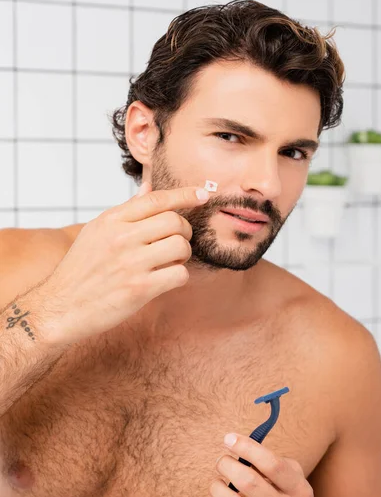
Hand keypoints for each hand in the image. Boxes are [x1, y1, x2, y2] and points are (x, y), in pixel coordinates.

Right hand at [33, 181, 209, 344]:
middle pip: (175, 222)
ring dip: (182, 256)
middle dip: (184, 232)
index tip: (203, 194)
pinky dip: (178, 277)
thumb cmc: (80, 271)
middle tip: (176, 243)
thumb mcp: (95, 232)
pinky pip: (179, 274)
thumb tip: (147, 189)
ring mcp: (131, 263)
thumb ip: (125, 212)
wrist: (60, 308)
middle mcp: (121, 237)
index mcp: (110, 220)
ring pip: (181, 247)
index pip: (156, 199)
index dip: (184, 194)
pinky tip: (165, 280)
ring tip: (168, 263)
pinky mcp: (140, 288)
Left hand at [206, 433, 315, 496]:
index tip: (229, 439)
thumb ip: (275, 462)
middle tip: (222, 462)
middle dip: (226, 464)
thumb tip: (241, 445)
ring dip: (216, 487)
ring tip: (217, 484)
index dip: (246, 447)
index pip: (272, 464)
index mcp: (299, 492)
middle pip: (247, 481)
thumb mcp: (294, 483)